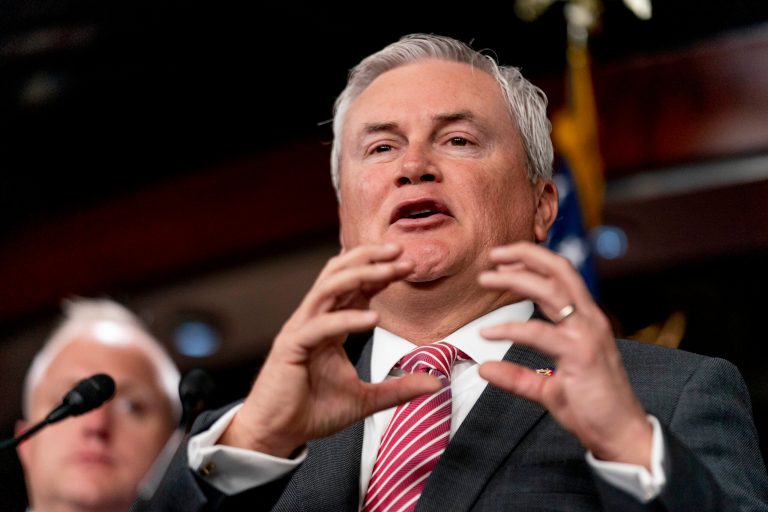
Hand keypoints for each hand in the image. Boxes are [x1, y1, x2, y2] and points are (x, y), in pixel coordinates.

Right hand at [220, 244, 440, 456]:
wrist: (278, 434)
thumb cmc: (314, 412)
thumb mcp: (366, 399)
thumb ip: (399, 388)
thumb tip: (435, 383)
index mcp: (328, 325)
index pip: (354, 288)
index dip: (379, 273)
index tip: (408, 264)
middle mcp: (314, 319)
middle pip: (339, 275)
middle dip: (370, 259)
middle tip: (401, 251)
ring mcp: (300, 330)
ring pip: (328, 288)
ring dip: (360, 275)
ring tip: (390, 270)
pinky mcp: (291, 347)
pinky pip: (321, 325)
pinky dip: (347, 319)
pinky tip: (373, 318)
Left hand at [477, 241, 652, 467]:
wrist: (621, 434)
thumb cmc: (591, 408)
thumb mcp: (547, 388)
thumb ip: (517, 376)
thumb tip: (485, 369)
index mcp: (585, 320)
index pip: (562, 276)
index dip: (534, 261)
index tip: (503, 262)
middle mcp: (589, 319)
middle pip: (559, 270)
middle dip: (525, 254)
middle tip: (492, 255)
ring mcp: (587, 334)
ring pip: (551, 290)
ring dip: (515, 279)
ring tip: (486, 279)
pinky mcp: (581, 353)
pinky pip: (540, 333)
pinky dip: (510, 329)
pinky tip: (488, 332)